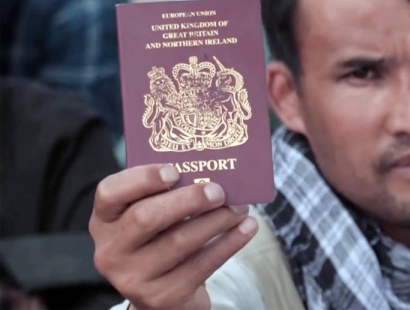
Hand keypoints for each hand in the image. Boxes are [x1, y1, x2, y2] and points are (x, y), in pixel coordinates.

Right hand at [89, 164, 257, 309]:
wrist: (162, 292)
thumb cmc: (160, 238)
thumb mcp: (151, 213)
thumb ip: (166, 192)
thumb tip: (208, 172)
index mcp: (104, 220)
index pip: (109, 193)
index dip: (141, 179)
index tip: (175, 170)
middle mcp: (111, 250)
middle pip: (146, 218)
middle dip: (188, 200)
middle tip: (219, 191)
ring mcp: (133, 278)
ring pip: (179, 242)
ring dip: (216, 221)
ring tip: (239, 207)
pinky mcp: (162, 297)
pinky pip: (202, 265)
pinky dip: (229, 243)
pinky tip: (247, 228)